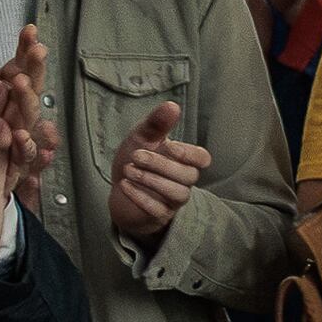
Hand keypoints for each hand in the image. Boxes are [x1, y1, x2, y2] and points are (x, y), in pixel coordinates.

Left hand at [106, 98, 210, 242]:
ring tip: (128, 170)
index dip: (190, 154)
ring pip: (177, 194)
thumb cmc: (136, 161)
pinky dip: (140, 197)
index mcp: (183, 160)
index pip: (202, 159)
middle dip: (161, 165)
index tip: (170, 147)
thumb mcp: (142, 138)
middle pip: (188, 176)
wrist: (119, 189)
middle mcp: (183, 181)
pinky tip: (124, 185)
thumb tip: (172, 105)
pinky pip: (158, 210)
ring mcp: (173, 200)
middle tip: (135, 156)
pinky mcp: (159, 215)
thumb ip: (157, 123)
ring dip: (151, 180)